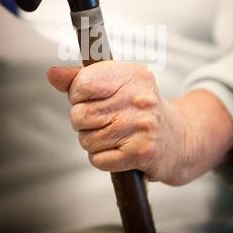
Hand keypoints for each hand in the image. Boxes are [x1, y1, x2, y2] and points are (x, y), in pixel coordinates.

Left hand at [47, 62, 232, 184]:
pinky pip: (98, 159)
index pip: (82, 84)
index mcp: (132, 74)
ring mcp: (141, 126)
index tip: (91, 98)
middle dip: (84, 122)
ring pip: (86, 140)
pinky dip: (104, 158)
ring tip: (115, 135)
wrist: (179, 138)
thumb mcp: (118, 84)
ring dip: (95, 142)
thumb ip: (82, 78)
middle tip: (104, 120)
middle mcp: (139, 98)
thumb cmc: (141, 109)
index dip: (78, 95)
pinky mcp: (142, 153)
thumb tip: (52, 73)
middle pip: (80, 115)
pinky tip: (120, 150)